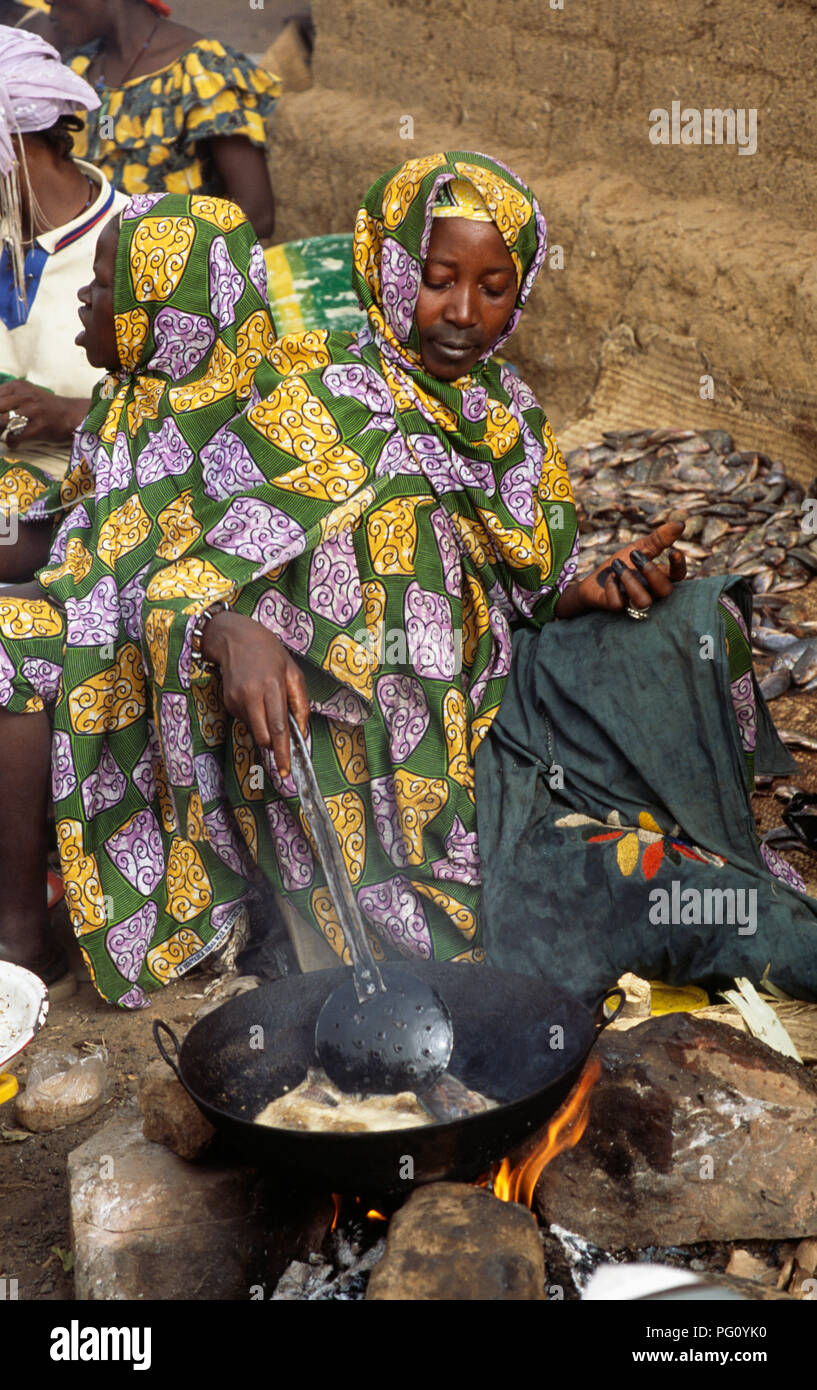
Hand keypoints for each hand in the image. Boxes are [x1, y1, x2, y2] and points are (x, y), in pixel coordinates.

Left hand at [0, 381, 88, 444]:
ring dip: (0, 431)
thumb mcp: (25, 393)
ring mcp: (32, 410)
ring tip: (3, 435)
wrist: (70, 413)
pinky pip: (16, 435)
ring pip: (2, 421)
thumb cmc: (45, 406)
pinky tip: (14, 442)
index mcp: (18, 386)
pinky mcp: (39, 425)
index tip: (0, 416)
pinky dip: (11, 441)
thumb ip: (7, 397)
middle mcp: (24, 395)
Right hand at [202, 610, 308, 775]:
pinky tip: (255, 699)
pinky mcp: (227, 702)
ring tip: (267, 704)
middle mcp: (251, 695)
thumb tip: (302, 731)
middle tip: (281, 742)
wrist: (235, 638)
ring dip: (264, 728)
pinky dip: (254, 718)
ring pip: (254, 731)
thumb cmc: (269, 653)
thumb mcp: (293, 672)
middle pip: (263, 736)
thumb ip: (300, 703)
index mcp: (272, 686)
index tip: (286, 769)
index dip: (283, 751)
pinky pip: (245, 720)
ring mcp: (236, 700)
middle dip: (273, 746)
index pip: (278, 727)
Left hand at [555, 521, 687, 618]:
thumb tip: (681, 523)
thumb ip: (659, 539)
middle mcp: (650, 592)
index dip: (679, 566)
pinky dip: (612, 588)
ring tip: (617, 566)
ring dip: (630, 580)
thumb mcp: (640, 548)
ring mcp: (633, 602)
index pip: (678, 576)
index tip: (673, 552)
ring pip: (643, 601)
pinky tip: (609, 578)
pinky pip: (618, 604)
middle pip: (665, 591)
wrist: (594, 579)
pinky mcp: (616, 607)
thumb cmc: (622, 564)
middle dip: (651, 571)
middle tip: (634, 555)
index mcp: (659, 577)